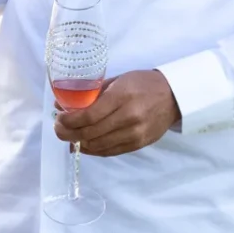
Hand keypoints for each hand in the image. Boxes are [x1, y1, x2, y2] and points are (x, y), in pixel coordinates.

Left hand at [54, 68, 179, 154]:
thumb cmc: (143, 84)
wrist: (174, 97)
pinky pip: (110, 151)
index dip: (69, 121)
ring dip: (79, 144)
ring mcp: (135, 134)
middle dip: (69, 134)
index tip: (59, 119)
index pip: (89, 115)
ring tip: (69, 138)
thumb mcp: (118, 80)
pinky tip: (84, 145)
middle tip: (59, 130)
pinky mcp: (138, 144)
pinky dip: (93, 150)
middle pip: (91, 133)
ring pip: (98, 145)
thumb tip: (63, 104)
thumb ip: (92, 93)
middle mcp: (129, 117)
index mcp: (122, 97)